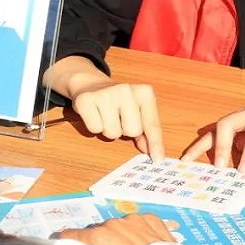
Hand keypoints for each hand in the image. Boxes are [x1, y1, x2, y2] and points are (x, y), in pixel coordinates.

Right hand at [44, 55, 164, 159]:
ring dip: (109, 130)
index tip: (157, 158)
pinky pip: (95, 128)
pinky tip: (95, 114)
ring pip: (112, 133)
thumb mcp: (138, 111)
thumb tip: (150, 151)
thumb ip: (146, 131)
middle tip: (119, 119)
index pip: (152, 125)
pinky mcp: (86, 100)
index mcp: (144, 92)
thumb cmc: (119, 103)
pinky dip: (95, 126)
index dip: (155, 144)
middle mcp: (126, 90)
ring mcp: (106, 94)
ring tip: (107, 116)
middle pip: (132, 131)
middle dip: (125, 131)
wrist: (93, 85)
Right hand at [58, 214, 177, 244]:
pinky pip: (140, 223)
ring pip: (120, 226)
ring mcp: (134, 219)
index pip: (71, 235)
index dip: (69, 244)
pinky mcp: (151, 219)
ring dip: (122, 237)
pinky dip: (140, 232)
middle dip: (101, 243)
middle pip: (98, 231)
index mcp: (97, 237)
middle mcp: (113, 224)